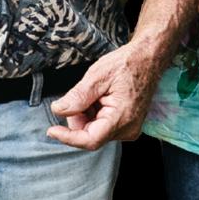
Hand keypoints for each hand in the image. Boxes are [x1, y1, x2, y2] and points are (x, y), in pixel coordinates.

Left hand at [45, 45, 159, 150]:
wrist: (147, 59)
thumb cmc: (126, 64)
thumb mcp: (97, 76)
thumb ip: (78, 97)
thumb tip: (59, 111)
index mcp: (122, 118)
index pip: (90, 140)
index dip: (68, 137)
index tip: (51, 131)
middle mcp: (127, 129)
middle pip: (90, 135)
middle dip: (78, 118)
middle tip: (79, 95)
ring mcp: (129, 129)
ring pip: (95, 130)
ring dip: (86, 115)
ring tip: (95, 93)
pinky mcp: (127, 125)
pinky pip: (102, 126)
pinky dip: (94, 114)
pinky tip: (99, 98)